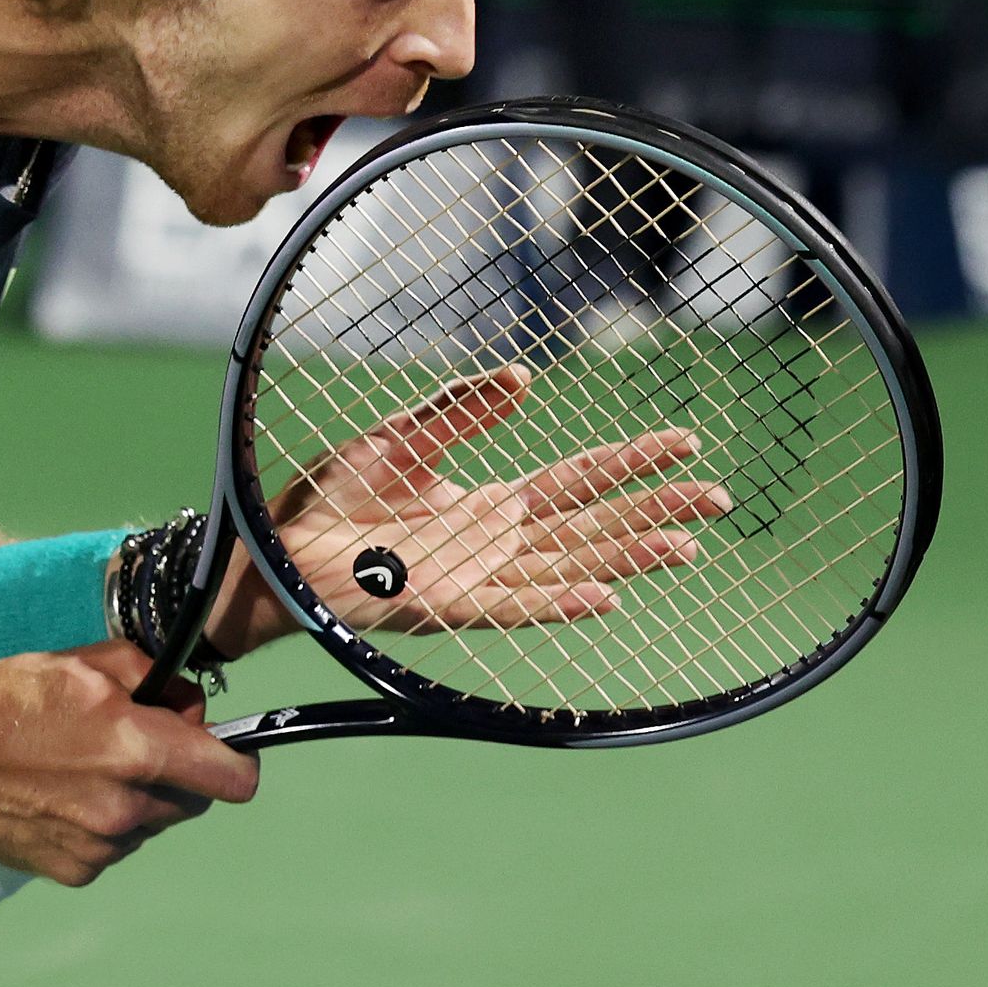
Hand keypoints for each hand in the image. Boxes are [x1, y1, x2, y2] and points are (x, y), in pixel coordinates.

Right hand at [0, 642, 258, 884]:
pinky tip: (65, 798)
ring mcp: (99, 846)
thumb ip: (158, 679)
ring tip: (86, 770)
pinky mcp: (74, 870)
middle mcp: (125, 807)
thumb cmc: (15, 698)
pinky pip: (114, 848)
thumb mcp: (93, 663)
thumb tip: (191, 706)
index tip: (226, 756)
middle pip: (192, 801)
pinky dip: (103, 827)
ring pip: (151, 825)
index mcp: (138, 751)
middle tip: (134, 747)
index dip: (236, 764)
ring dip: (137, 801)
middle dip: (177, 775)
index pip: (232, 779)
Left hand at [208, 365, 725, 654]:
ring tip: (686, 546)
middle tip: (720, 499)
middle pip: (595, 527)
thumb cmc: (327, 497)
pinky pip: (514, 606)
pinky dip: (560, 603)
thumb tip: (524, 378)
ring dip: (627, 559)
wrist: (267, 544)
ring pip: (571, 568)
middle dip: (656, 513)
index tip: (686, 443)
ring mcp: (476, 579)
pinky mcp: (444, 608)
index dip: (633, 462)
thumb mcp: (399, 437)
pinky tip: (604, 598)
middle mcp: (496, 546)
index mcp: (492, 506)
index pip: (580, 481)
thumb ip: (461, 411)